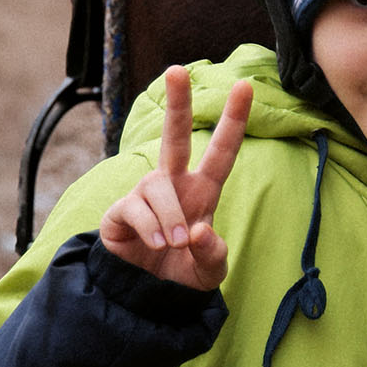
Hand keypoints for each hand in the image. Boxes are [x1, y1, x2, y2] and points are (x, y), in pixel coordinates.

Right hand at [97, 67, 248, 289]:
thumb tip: (197, 230)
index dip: (234, 120)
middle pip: (175, 136)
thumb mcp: (210, 269)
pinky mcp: (121, 211)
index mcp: (203, 190)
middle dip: (177, 103)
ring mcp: (146, 195)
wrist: (148, 296)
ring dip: (171, 218)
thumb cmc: (184, 272)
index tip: (245, 86)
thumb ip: (212, 253)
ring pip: (159, 187)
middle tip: (176, 69)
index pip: (222, 150)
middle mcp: (174, 184)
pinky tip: (155, 244)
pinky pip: (136, 208)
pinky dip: (151, 228)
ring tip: (173, 244)